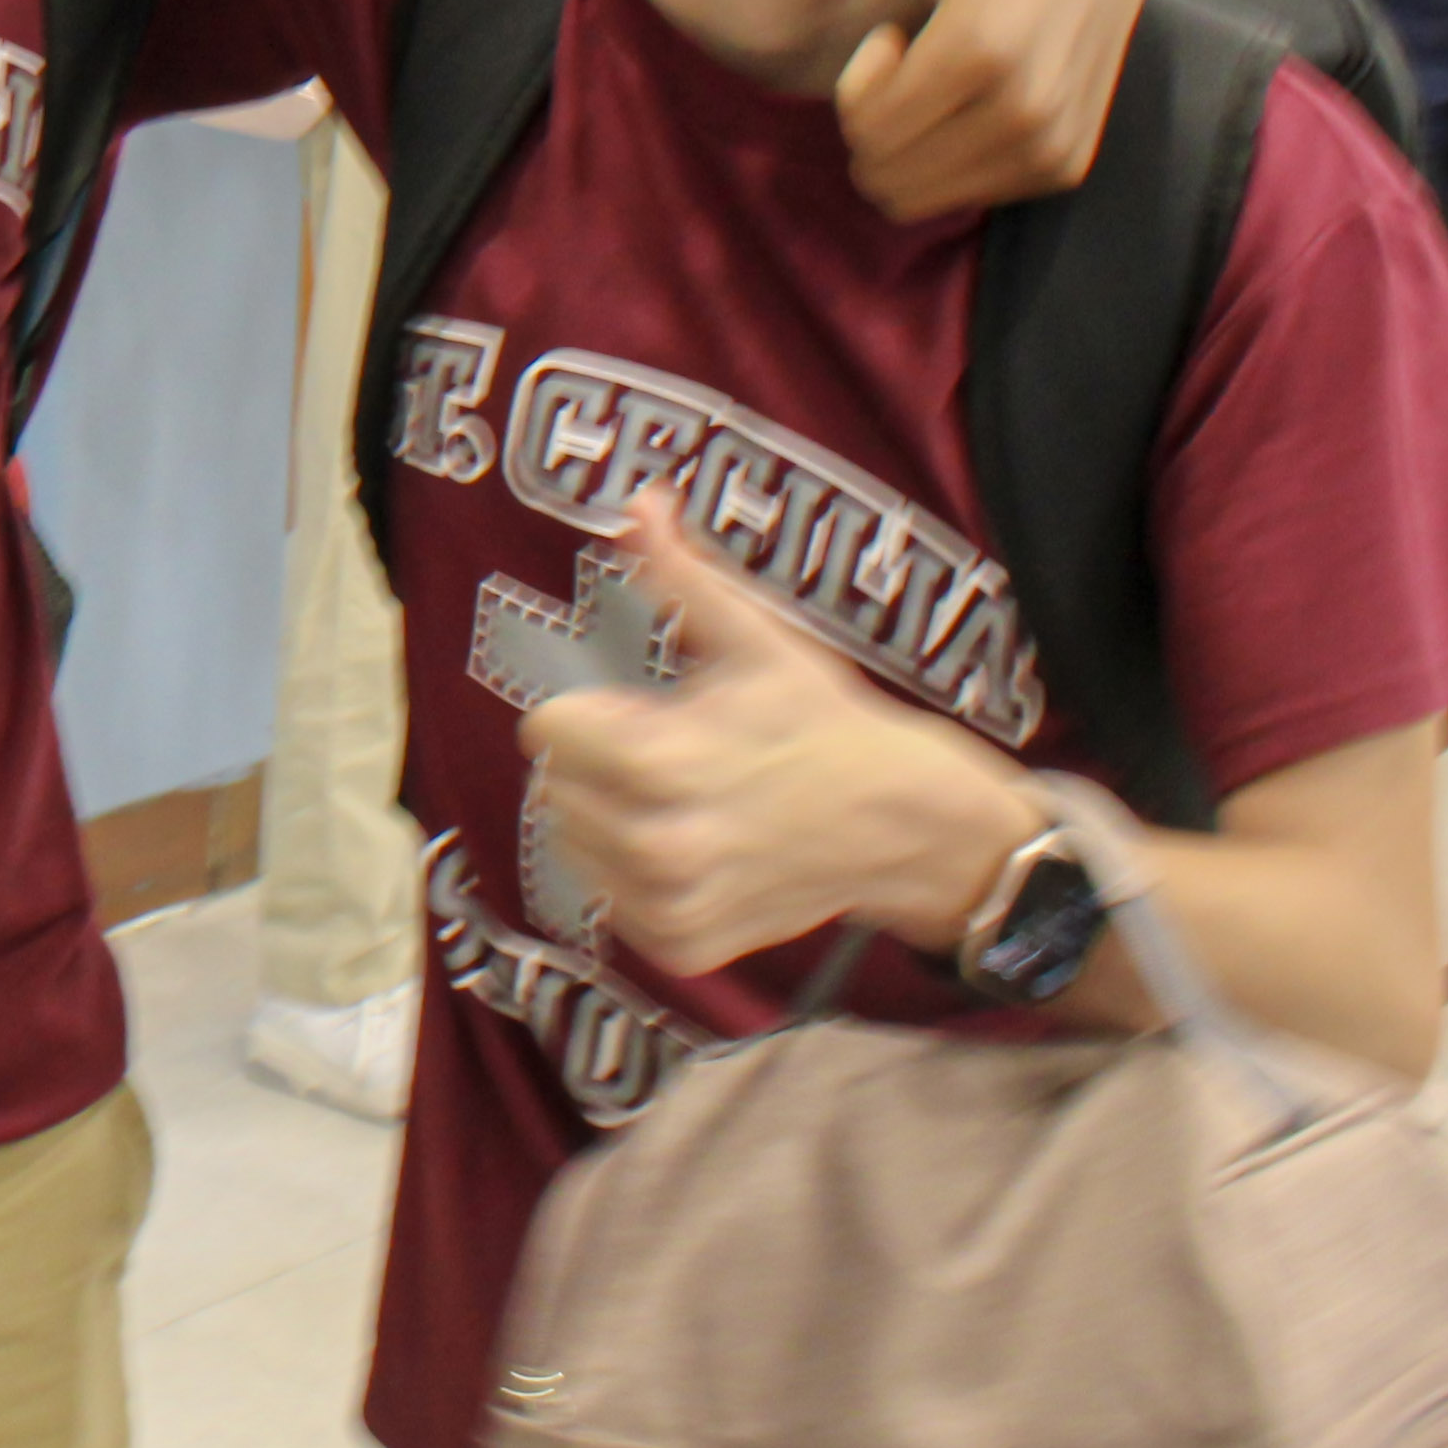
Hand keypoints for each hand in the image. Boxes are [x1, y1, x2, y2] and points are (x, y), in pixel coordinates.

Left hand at [523, 504, 1031, 975]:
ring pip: (573, 844)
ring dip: (609, 819)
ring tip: (682, 801)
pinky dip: (638, 876)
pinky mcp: (684, 946)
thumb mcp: (756, 639)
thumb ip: (682, 574)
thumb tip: (638, 501)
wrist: (901, 823)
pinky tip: (693, 847)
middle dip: (596, 763)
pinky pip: (612, 901)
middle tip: (668, 756)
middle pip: (553, 786)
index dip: (588, 710)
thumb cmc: (822, 721)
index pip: (545, 730)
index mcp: (663, 762)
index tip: (639, 711)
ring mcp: (671, 904)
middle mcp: (659, 844)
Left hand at [816, 0, 1145, 220]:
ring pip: (924, 197)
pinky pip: (971, 199)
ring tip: (942, 83)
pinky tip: (974, 104)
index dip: (858, 89)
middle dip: (873, 123)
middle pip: (888, 170)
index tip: (889, 35)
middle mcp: (1025, 105)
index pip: (873, 125)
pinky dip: (949, 166)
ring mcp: (1052, 143)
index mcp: (981, 45)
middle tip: (909, 65)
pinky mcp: (1068, 167)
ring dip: (910, 147)